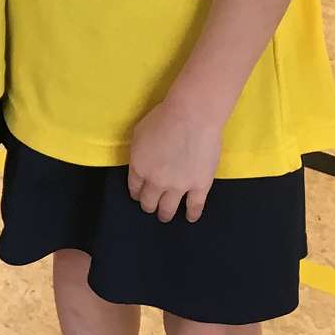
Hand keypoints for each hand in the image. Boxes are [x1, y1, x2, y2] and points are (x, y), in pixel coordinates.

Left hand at [126, 93, 225, 222]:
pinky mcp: (200, 186)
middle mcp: (156, 181)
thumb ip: (138, 152)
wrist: (192, 117)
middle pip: (149, 202)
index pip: (134, 188)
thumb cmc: (163, 117)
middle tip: (151, 207)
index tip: (139, 195)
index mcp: (139, 167)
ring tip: (165, 216)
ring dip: (165, 214)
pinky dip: (191, 214)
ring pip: (168, 209)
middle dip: (149, 206)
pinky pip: (195, 206)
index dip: (137, 193)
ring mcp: (178, 186)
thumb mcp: (139, 133)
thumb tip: (141, 162)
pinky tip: (190, 217)